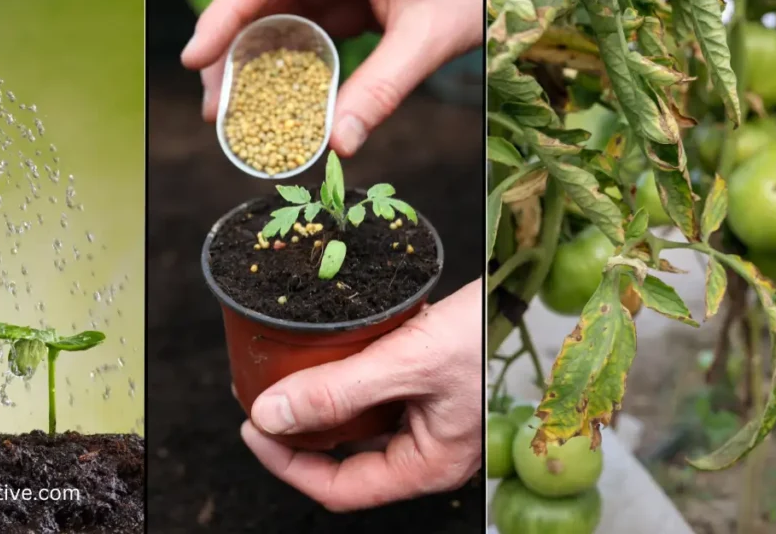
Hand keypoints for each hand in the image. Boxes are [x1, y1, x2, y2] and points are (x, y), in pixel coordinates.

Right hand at [180, 0, 483, 155]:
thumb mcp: (430, 34)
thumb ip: (384, 86)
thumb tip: (342, 145)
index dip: (221, 21)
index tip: (194, 60)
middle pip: (261, 5)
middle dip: (233, 56)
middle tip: (216, 109)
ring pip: (282, 20)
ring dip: (260, 66)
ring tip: (241, 114)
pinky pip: (313, 30)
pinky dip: (297, 65)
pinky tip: (284, 101)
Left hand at [238, 278, 482, 511]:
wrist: (522, 288)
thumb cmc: (485, 333)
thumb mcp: (408, 362)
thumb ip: (338, 392)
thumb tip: (270, 415)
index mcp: (427, 464)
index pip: (340, 488)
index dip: (287, 465)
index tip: (253, 427)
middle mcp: (424, 448)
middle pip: (343, 456)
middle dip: (295, 430)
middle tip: (257, 396)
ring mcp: (425, 419)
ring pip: (355, 422)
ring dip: (317, 400)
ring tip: (281, 370)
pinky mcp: (423, 387)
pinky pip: (372, 393)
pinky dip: (343, 376)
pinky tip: (323, 350)